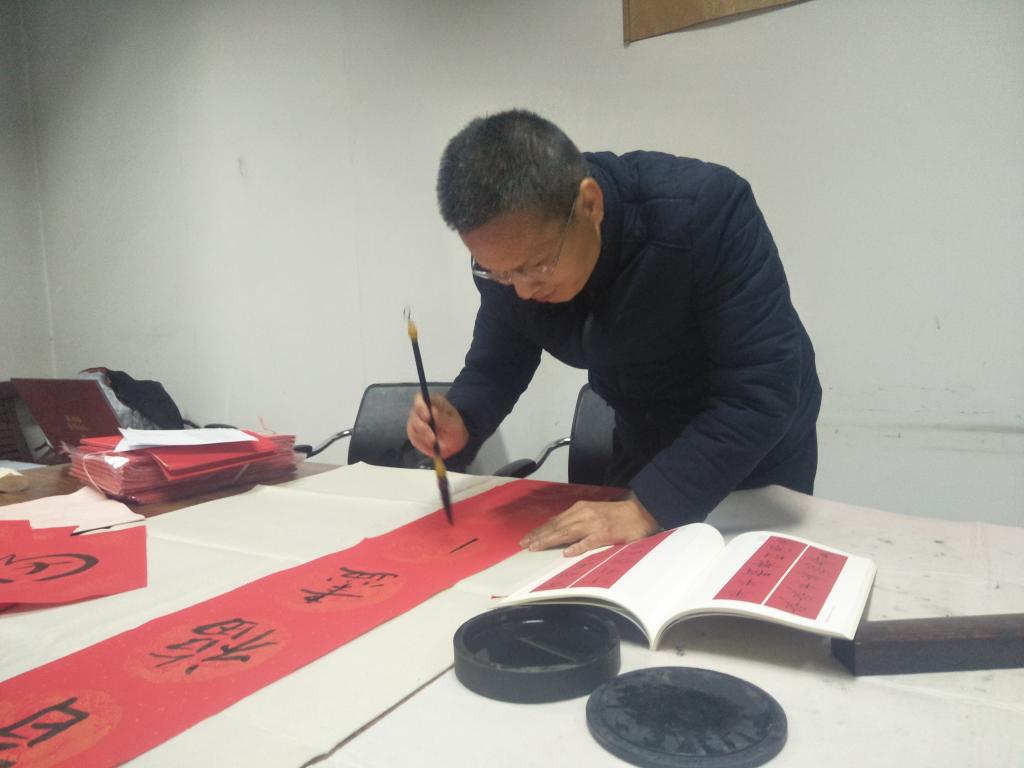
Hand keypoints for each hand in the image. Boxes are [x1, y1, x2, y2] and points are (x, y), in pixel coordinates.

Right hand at [406, 393, 469, 458]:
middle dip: (422, 428)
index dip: (420, 406)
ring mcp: (416, 422)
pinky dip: (422, 444)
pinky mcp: (414, 433)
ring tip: (435, 443)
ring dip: (424, 438)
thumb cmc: (455, 429)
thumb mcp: (454, 424)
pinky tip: (431, 447)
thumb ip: (444, 418)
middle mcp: (421, 410)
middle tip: (433, 438)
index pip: (420, 398)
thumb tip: (433, 410)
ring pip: (412, 428)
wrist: (454, 443)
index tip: (427, 417)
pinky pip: (414, 439)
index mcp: (432, 402)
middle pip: (414, 415)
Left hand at [519, 497, 660, 556]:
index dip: (540, 530)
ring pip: (567, 533)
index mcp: (581, 508)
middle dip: (539, 535)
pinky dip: (577, 547)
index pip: (555, 521)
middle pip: (557, 526)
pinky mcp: (605, 534)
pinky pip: (588, 542)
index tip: (527, 538)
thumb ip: (577, 521)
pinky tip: (566, 553)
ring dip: (550, 540)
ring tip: (536, 547)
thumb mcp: (593, 513)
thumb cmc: (616, 515)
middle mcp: (584, 514)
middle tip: (524, 544)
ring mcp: (594, 524)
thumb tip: (559, 532)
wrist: (640, 512)